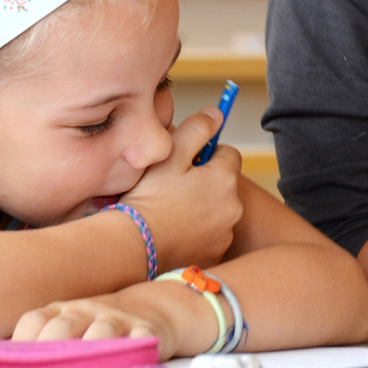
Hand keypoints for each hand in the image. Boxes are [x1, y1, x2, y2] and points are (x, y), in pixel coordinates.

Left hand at [13, 283, 204, 360]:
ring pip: (102, 334)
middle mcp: (87, 312)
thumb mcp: (70, 325)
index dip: (21, 344)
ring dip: (90, 356)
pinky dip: (133, 359)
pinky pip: (141, 343)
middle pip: (63, 328)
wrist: (153, 308)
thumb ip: (42, 344)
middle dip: (50, 352)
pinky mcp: (147, 332)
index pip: (34, 321)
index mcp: (62, 311)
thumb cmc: (99, 326)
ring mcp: (118, 320)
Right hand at [120, 106, 243, 272]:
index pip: (228, 153)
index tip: (185, 162)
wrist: (134, 248)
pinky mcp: (215, 253)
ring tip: (170, 210)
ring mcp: (225, 233)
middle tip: (173, 187)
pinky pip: (210, 234)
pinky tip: (173, 231)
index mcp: (225, 177)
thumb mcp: (170, 154)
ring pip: (217, 209)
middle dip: (204, 181)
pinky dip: (197, 231)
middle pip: (223, 183)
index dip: (206, 153)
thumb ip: (197, 129)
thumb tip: (217, 114)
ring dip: (202, 207)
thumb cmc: (149, 198)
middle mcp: (233, 206)